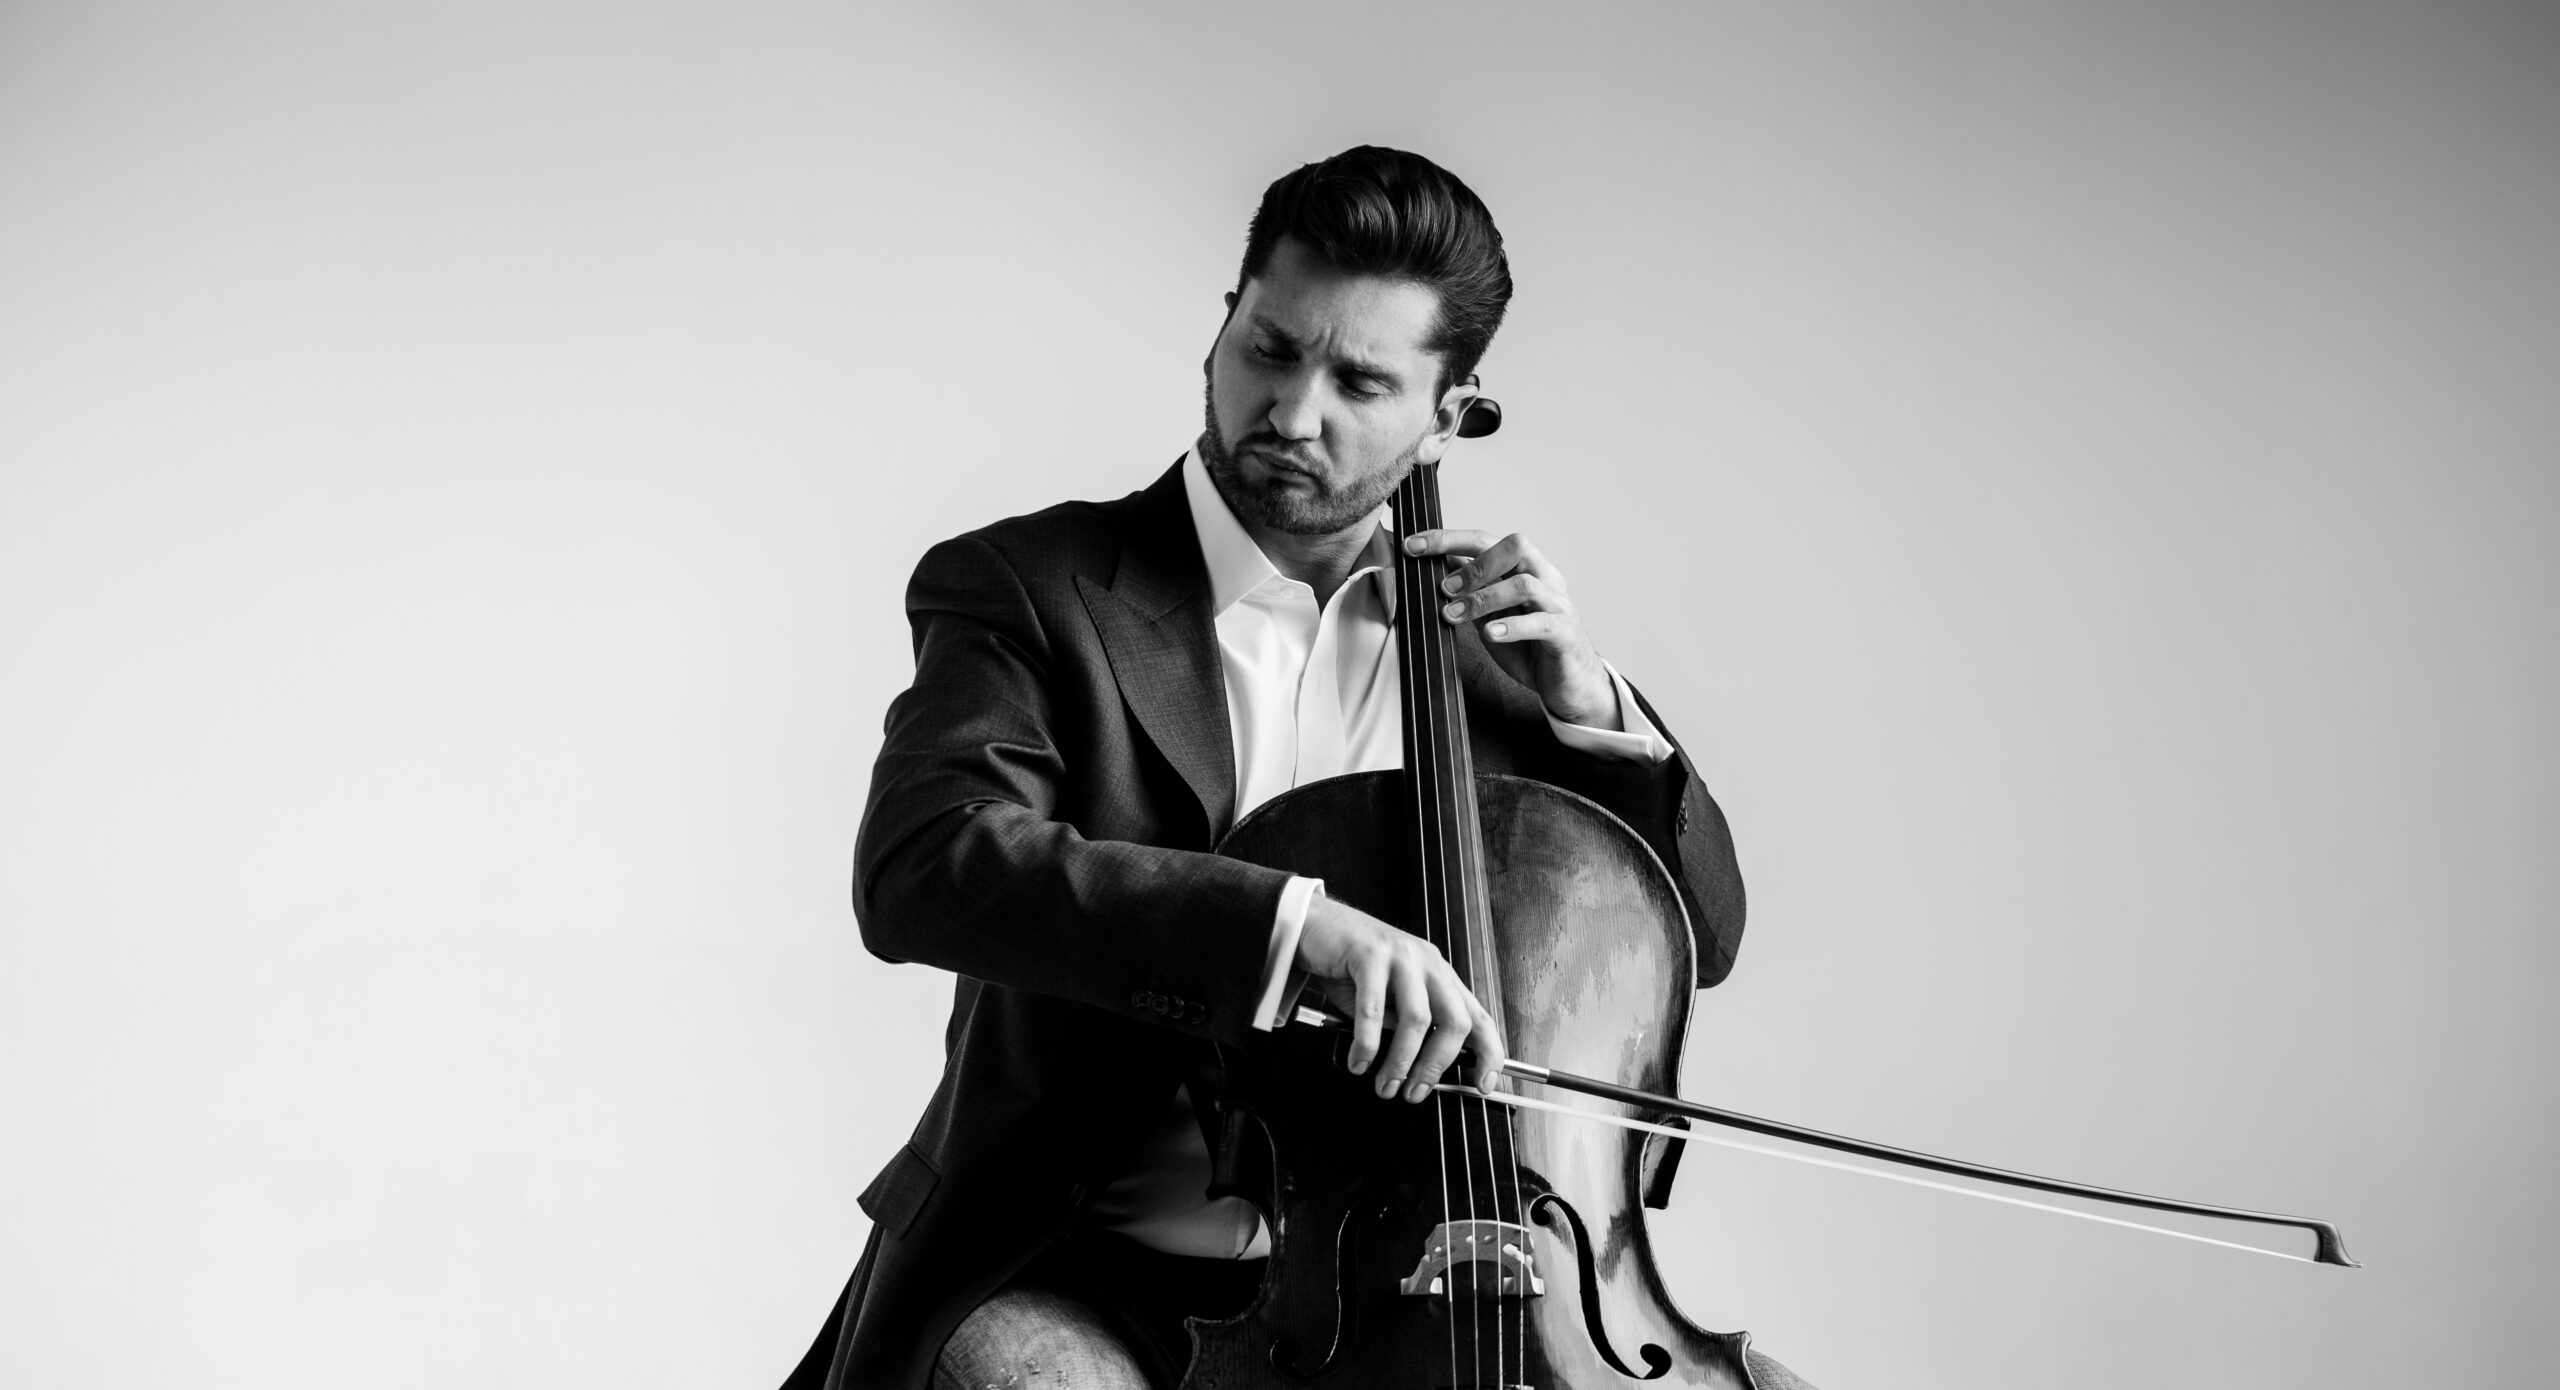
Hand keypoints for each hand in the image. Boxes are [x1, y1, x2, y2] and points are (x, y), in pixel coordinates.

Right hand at [1296, 893, 1506, 1100]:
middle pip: (1454, 1021)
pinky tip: (1359, 1061)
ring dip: (1401, 1061)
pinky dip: (1367, 1043)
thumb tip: (1417, 1069)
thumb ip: (1407, 1026)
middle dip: (1436, 1066)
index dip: (1488, 1053)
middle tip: (1415, 1091)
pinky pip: (1373, 1009)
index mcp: (1439, 975)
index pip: (1477, 1016)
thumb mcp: (1390, 998)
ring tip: (1386, 1084)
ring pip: (1417, 1019)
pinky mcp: (1370, 955)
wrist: (1317, 925)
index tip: (1483, 1084)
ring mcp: (1401, 956)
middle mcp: (1427, 962)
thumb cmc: (1352, 965)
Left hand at [1403, 528, 1620, 729]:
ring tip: (1454, 615)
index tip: (1413, 546)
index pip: (1486, 540)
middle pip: (1516, 546)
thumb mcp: (1491, 615)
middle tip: (1444, 589)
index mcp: (1525, 568)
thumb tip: (1436, 569)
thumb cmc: (1530, 647)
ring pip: (1524, 584)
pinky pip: (1542, 622)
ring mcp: (1558, 605)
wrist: (1568, 683)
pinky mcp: (1565, 634)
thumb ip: (1471, 591)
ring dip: (1483, 598)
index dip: (1448, 539)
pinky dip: (1512, 626)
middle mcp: (1545, 579)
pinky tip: (1490, 634)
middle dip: (1474, 564)